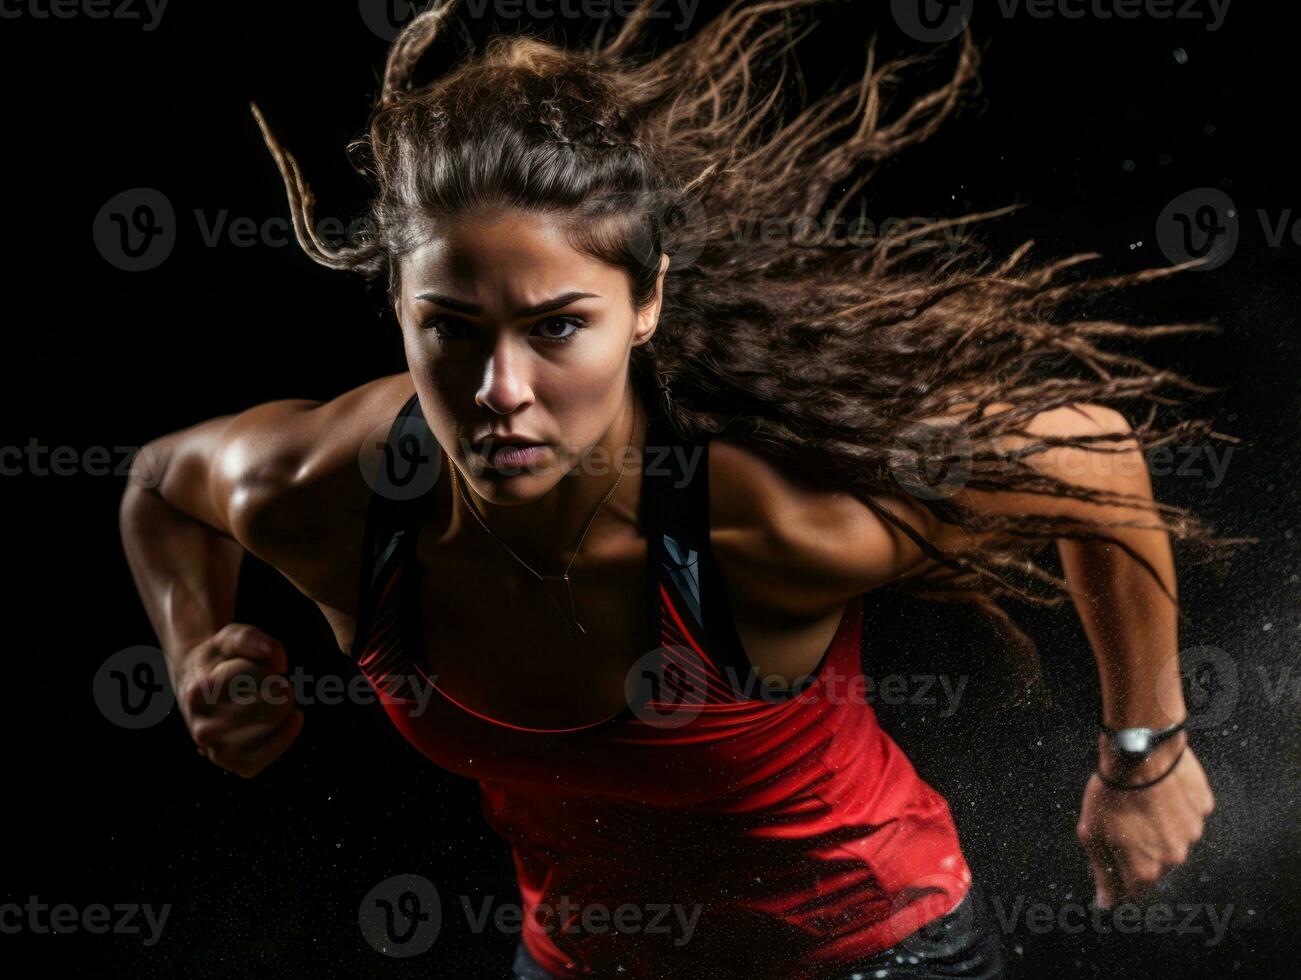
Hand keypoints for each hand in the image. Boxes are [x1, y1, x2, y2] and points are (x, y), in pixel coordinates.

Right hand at [175, 623, 304, 778]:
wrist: (201, 686)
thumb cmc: (222, 659)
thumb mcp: (230, 637)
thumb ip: (252, 639)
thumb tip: (279, 663)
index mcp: (197, 694)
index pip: (243, 680)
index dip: (264, 671)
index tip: (271, 669)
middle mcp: (200, 728)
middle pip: (254, 712)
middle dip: (279, 693)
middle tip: (283, 684)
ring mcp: (215, 751)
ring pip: (260, 736)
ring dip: (282, 715)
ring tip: (288, 699)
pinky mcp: (234, 764)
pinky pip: (262, 760)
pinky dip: (284, 738)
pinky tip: (296, 717)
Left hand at [1076, 732, 1214, 908]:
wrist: (1139, 752)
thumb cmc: (1111, 793)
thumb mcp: (1092, 833)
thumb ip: (1102, 871)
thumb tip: (1106, 903)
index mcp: (1146, 869)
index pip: (1134, 888)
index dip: (1120, 872)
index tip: (1113, 852)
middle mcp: (1174, 858)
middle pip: (1156, 862)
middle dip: (1140, 847)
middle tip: (1125, 818)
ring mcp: (1193, 832)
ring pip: (1175, 836)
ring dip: (1160, 825)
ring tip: (1142, 800)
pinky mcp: (1203, 807)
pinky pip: (1188, 812)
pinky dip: (1176, 804)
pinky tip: (1159, 788)